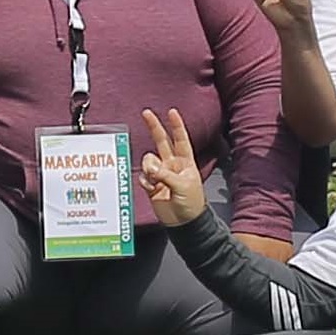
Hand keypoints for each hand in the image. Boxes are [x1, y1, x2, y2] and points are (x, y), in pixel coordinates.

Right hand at [130, 108, 207, 227]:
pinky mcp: (151, 185)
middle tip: (146, 113)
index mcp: (185, 162)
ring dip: (150, 168)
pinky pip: (143, 176)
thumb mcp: (183, 185)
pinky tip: (152, 189)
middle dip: (154, 127)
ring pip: (149, 160)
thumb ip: (165, 174)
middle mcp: (172, 165)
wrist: (184, 223)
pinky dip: (146, 181)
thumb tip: (150, 168)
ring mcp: (161, 174)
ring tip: (156, 181)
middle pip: (162, 141)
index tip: (172, 111)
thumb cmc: (192, 203)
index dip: (176, 125)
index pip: (181, 139)